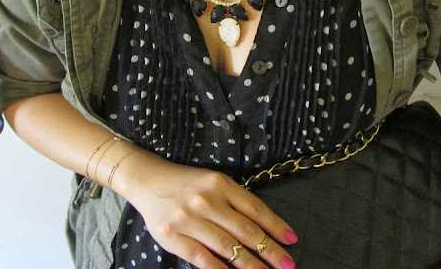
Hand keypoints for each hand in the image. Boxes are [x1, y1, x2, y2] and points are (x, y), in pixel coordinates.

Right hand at [116, 152, 297, 268]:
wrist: (148, 181)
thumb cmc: (187, 183)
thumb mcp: (213, 182)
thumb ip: (235, 200)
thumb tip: (263, 227)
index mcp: (220, 184)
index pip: (255, 208)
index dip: (275, 226)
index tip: (292, 240)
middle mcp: (206, 200)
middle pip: (245, 230)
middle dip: (270, 250)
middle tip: (287, 264)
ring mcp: (189, 219)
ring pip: (227, 247)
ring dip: (250, 264)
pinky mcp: (173, 237)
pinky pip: (202, 259)